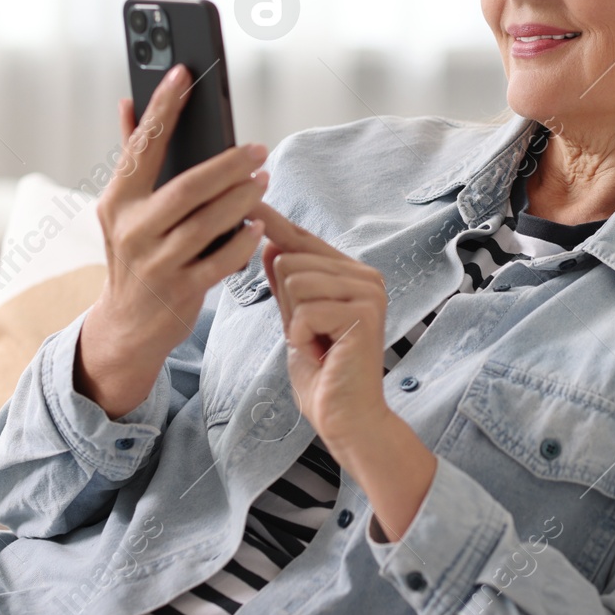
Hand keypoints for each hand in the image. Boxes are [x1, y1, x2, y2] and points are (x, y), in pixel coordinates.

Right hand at [76, 64, 269, 418]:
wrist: (127, 325)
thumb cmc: (135, 253)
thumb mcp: (123, 207)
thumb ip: (132, 156)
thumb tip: (128, 102)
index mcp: (117, 200)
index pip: (141, 145)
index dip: (162, 107)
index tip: (183, 72)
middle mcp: (132, 229)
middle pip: (186, 187)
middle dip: (226, 164)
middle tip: (258, 149)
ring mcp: (155, 262)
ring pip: (206, 223)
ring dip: (240, 200)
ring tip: (263, 180)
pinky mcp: (179, 291)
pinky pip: (219, 262)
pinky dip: (241, 243)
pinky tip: (257, 227)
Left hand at [257, 203, 389, 447]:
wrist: (347, 417)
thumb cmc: (323, 373)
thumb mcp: (296, 321)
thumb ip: (287, 284)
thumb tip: (270, 244)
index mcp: (351, 274)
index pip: (302, 239)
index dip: (272, 222)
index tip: (246, 197)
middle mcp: (365, 276)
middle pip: (292, 258)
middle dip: (287, 301)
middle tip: (311, 335)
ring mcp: (368, 292)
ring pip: (296, 278)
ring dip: (294, 319)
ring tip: (318, 342)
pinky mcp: (364, 313)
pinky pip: (305, 308)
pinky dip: (302, 335)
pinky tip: (321, 352)